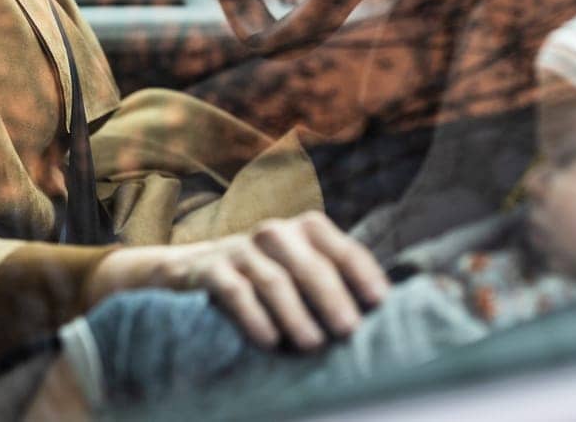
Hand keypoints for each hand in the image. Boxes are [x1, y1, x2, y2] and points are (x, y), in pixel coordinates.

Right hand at [86, 212, 389, 350]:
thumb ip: (332, 281)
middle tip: (347, 331)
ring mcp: (239, 248)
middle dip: (332, 299)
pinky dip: (254, 316)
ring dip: (296, 315)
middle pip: (311, 265)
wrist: (189, 272)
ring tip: (311, 345)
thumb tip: (385, 314)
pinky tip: (269, 341)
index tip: (380, 304)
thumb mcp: (297, 271)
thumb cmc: (262, 279)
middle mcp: (275, 232)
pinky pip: (234, 291)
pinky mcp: (209, 269)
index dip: (363, 275)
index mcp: (306, 230)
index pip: (343, 249)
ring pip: (275, 280)